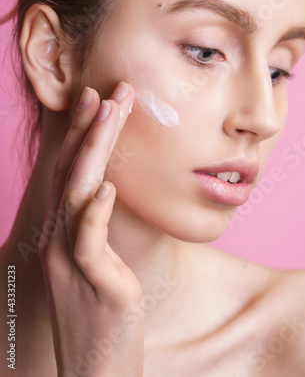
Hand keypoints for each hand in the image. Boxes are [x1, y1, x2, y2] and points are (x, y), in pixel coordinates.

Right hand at [38, 82, 143, 376]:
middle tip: (106, 90)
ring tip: (108, 114)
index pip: (72, 173)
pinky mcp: (92, 284)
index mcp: (65, 233)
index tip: (101, 100)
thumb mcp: (99, 263)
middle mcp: (60, 241)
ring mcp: (71, 262)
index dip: (84, 135)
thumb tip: (111, 192)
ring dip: (93, 151)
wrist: (98, 372)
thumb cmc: (104, 314)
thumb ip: (98, 229)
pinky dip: (94, 211)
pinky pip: (88, 242)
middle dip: (89, 129)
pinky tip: (107, 186)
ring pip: (77, 195)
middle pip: (71, 172)